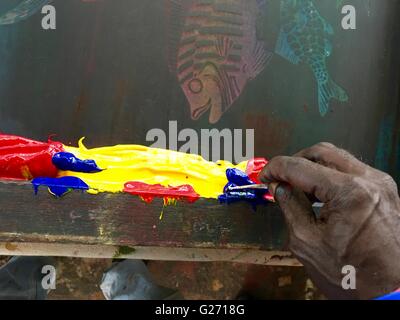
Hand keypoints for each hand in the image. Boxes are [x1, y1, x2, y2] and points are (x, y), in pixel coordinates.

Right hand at [259, 142, 399, 298]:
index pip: (300, 166)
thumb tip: (279, 186)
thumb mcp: (307, 242)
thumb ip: (290, 206)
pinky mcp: (384, 190)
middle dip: (294, 162)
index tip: (264, 177)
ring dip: (312, 167)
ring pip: (338, 157)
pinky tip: (319, 193)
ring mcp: (380, 183)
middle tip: (280, 178)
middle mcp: (369, 180)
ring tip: (298, 187)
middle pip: (321, 152)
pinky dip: (330, 175)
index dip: (276, 168)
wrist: (392, 291)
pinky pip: (351, 170)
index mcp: (349, 192)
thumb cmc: (351, 275)